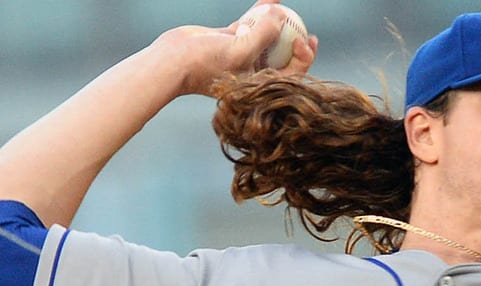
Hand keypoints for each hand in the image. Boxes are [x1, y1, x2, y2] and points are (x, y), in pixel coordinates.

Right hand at [164, 1, 318, 96]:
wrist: (173, 60)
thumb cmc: (206, 64)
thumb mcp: (241, 50)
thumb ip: (265, 33)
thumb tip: (282, 16)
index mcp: (259, 82)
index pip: (291, 74)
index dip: (304, 57)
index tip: (303, 39)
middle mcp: (253, 70)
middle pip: (283, 56)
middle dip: (296, 43)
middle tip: (307, 31)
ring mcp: (242, 53)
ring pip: (267, 37)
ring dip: (278, 22)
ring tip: (289, 9)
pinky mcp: (230, 38)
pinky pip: (250, 23)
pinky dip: (261, 11)